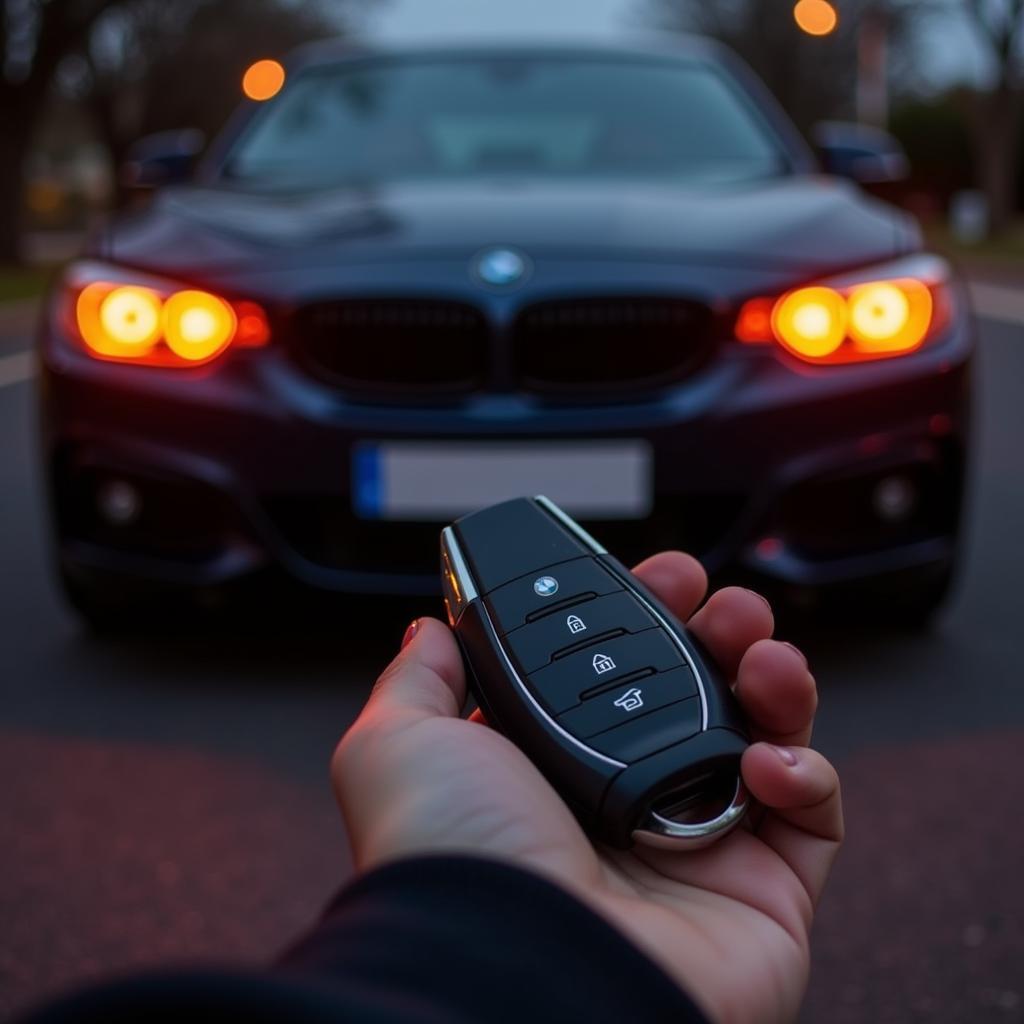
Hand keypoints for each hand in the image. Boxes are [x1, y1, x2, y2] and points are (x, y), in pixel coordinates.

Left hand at [331, 553, 842, 1023]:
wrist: (516, 973)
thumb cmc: (451, 862)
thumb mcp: (399, 743)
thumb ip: (420, 680)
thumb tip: (430, 631)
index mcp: (552, 764)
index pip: (615, 671)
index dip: (644, 615)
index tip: (663, 575)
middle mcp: (625, 802)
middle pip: (696, 694)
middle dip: (719, 633)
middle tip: (724, 605)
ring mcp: (696, 848)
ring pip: (763, 739)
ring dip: (774, 679)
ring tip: (763, 654)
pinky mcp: (760, 895)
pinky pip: (812, 819)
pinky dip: (808, 773)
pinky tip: (766, 762)